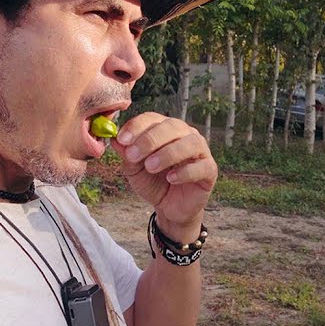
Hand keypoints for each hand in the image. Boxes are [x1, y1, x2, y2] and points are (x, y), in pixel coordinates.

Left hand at [112, 113, 215, 238]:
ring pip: (189, 143)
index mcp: (165, 128)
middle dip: (150, 140)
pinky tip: (171, 179)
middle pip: (171, 127)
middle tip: (133, 155)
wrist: (169, 207)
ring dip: (167, 153)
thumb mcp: (134, 168)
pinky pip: (201, 166)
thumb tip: (115, 139)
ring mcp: (200, 151)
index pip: (152, 118)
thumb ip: (127, 154)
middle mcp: (185, 134)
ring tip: (150, 167)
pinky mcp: (209, 170)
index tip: (122, 140)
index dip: (137, 126)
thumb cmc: (153, 181)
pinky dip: (185, 172)